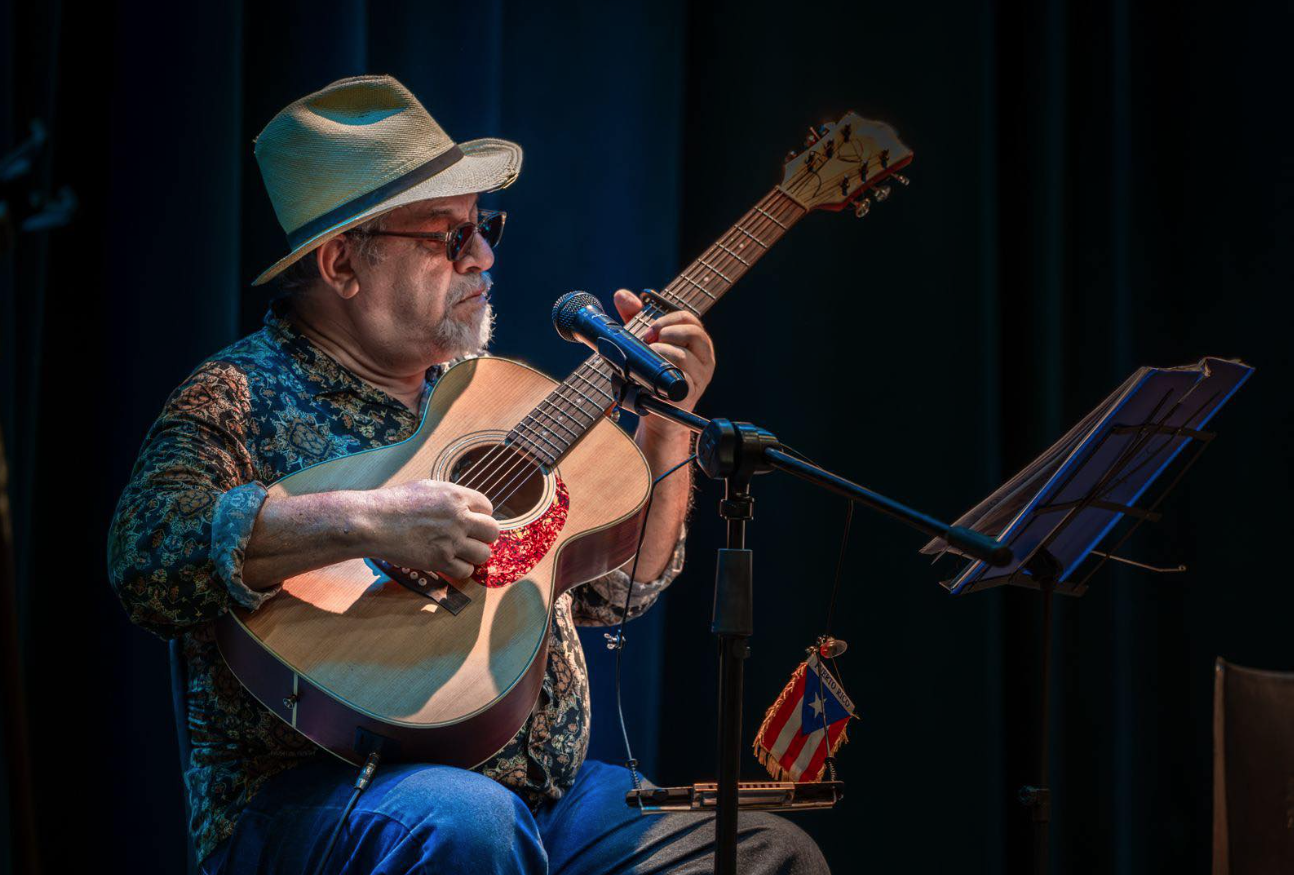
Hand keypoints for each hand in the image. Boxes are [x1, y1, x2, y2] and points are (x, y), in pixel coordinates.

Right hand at [363, 480, 499, 579]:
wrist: (373, 522)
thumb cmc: (394, 503)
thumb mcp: (426, 487)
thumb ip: (449, 497)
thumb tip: (462, 504)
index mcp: (456, 496)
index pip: (487, 507)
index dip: (481, 515)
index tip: (472, 521)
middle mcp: (458, 518)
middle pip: (492, 531)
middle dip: (484, 536)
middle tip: (471, 539)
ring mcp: (451, 540)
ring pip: (483, 554)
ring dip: (475, 555)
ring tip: (462, 553)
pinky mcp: (440, 561)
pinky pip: (466, 571)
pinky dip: (461, 570)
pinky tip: (451, 564)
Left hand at [613, 289, 714, 412]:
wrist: (654, 410)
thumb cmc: (651, 373)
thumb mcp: (644, 342)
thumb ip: (635, 318)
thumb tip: (622, 295)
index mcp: (695, 341)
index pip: (690, 319)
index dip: (668, 319)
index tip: (649, 329)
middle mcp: (703, 357)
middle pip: (694, 333)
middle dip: (667, 333)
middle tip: (648, 341)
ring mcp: (700, 376)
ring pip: (684, 356)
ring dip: (662, 352)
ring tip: (648, 356)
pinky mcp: (690, 393)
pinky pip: (680, 379)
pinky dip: (664, 372)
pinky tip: (651, 373)